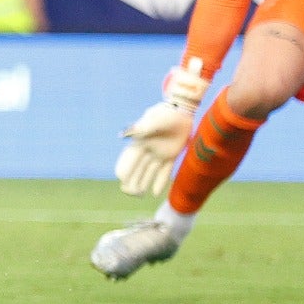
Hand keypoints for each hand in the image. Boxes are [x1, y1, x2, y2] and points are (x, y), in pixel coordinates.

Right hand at [115, 60, 208, 197]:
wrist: (182, 108)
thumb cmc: (166, 111)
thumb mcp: (153, 120)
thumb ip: (141, 128)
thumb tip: (127, 135)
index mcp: (140, 140)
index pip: (127, 158)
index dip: (123, 168)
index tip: (121, 178)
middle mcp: (147, 148)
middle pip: (135, 168)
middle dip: (131, 180)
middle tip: (128, 192)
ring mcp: (158, 153)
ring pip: (148, 172)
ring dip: (143, 183)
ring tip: (138, 195)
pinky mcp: (170, 155)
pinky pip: (163, 172)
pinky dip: (159, 182)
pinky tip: (156, 192)